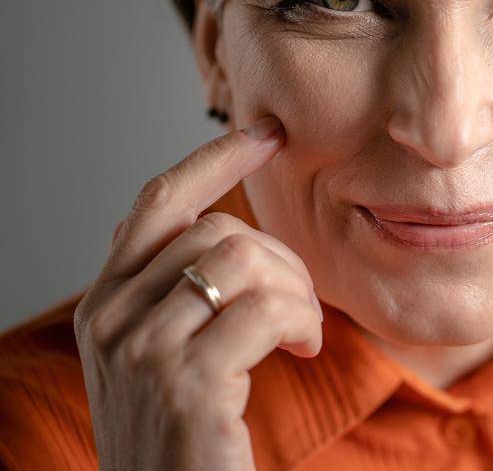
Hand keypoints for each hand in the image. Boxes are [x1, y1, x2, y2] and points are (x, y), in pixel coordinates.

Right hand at [72, 116, 321, 470]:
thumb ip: (170, 296)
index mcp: (105, 305)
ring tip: (303, 334)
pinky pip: (265, 309)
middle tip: (302, 308)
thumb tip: (198, 231)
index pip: (157, 203)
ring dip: (296, 292)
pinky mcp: (186, 382)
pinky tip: (304, 350)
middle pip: (216, 229)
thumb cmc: (182, 441)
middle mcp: (112, 320)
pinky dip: (302, 322)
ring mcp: (143, 350)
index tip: (266, 135)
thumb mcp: (159, 358)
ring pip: (242, 259)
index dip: (214, 160)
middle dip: (281, 257)